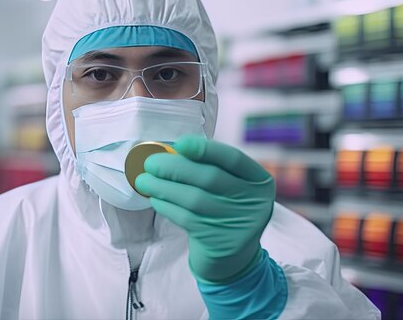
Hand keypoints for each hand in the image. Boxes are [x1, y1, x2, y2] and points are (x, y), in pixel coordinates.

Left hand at [135, 136, 274, 283]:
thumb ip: (211, 169)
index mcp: (258, 180)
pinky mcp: (218, 241)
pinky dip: (166, 206)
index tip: (180, 144)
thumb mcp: (230, 188)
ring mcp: (237, 222)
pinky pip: (186, 218)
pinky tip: (155, 198)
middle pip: (210, 177)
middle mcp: (253, 201)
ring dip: (163, 187)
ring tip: (144, 180)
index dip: (206, 149)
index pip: (233, 158)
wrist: (233, 258)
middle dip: (175, 167)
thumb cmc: (224, 210)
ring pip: (194, 198)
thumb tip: (172, 152)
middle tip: (150, 163)